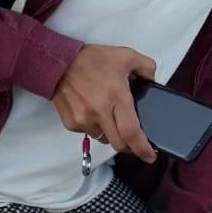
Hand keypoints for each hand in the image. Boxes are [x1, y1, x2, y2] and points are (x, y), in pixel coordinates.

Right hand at [50, 44, 157, 162]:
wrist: (59, 63)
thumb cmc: (93, 59)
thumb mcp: (127, 55)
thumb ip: (146, 67)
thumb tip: (152, 81)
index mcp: (117, 97)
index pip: (131, 131)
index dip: (142, 148)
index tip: (150, 157)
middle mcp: (100, 113)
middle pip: (118, 143)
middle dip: (130, 147)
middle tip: (136, 141)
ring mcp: (84, 120)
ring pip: (104, 138)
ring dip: (112, 134)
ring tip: (113, 118)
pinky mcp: (72, 123)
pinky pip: (89, 132)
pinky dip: (96, 127)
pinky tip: (96, 112)